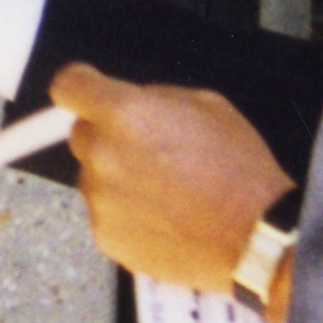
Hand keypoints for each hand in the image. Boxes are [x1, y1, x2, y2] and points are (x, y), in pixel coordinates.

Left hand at [47, 64, 295, 297]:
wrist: (254, 236)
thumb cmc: (239, 172)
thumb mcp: (207, 105)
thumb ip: (154, 98)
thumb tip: (131, 101)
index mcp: (123, 114)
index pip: (68, 86)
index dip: (79, 86)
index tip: (85, 91)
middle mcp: (102, 155)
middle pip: (82, 134)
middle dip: (108, 137)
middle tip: (150, 150)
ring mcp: (100, 199)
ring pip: (93, 177)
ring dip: (117, 177)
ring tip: (166, 189)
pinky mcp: (105, 236)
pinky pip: (104, 213)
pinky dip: (125, 213)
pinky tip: (163, 215)